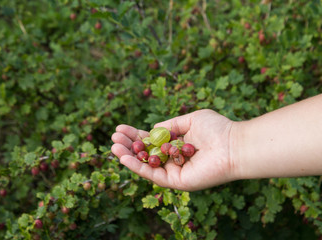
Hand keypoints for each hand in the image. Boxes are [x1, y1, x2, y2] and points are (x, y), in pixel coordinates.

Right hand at [111, 109, 237, 190]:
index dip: (135, 135)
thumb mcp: (190, 119)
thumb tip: (153, 129)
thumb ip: (171, 124)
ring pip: (146, 165)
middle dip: (128, 145)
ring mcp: (174, 171)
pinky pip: (153, 175)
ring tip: (113, 146)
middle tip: (113, 137)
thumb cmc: (217, 129)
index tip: (120, 128)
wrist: (233, 145)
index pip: (151, 140)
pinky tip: (124, 157)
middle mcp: (174, 159)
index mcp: (177, 144)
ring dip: (128, 157)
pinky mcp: (176, 182)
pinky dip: (138, 167)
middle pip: (145, 153)